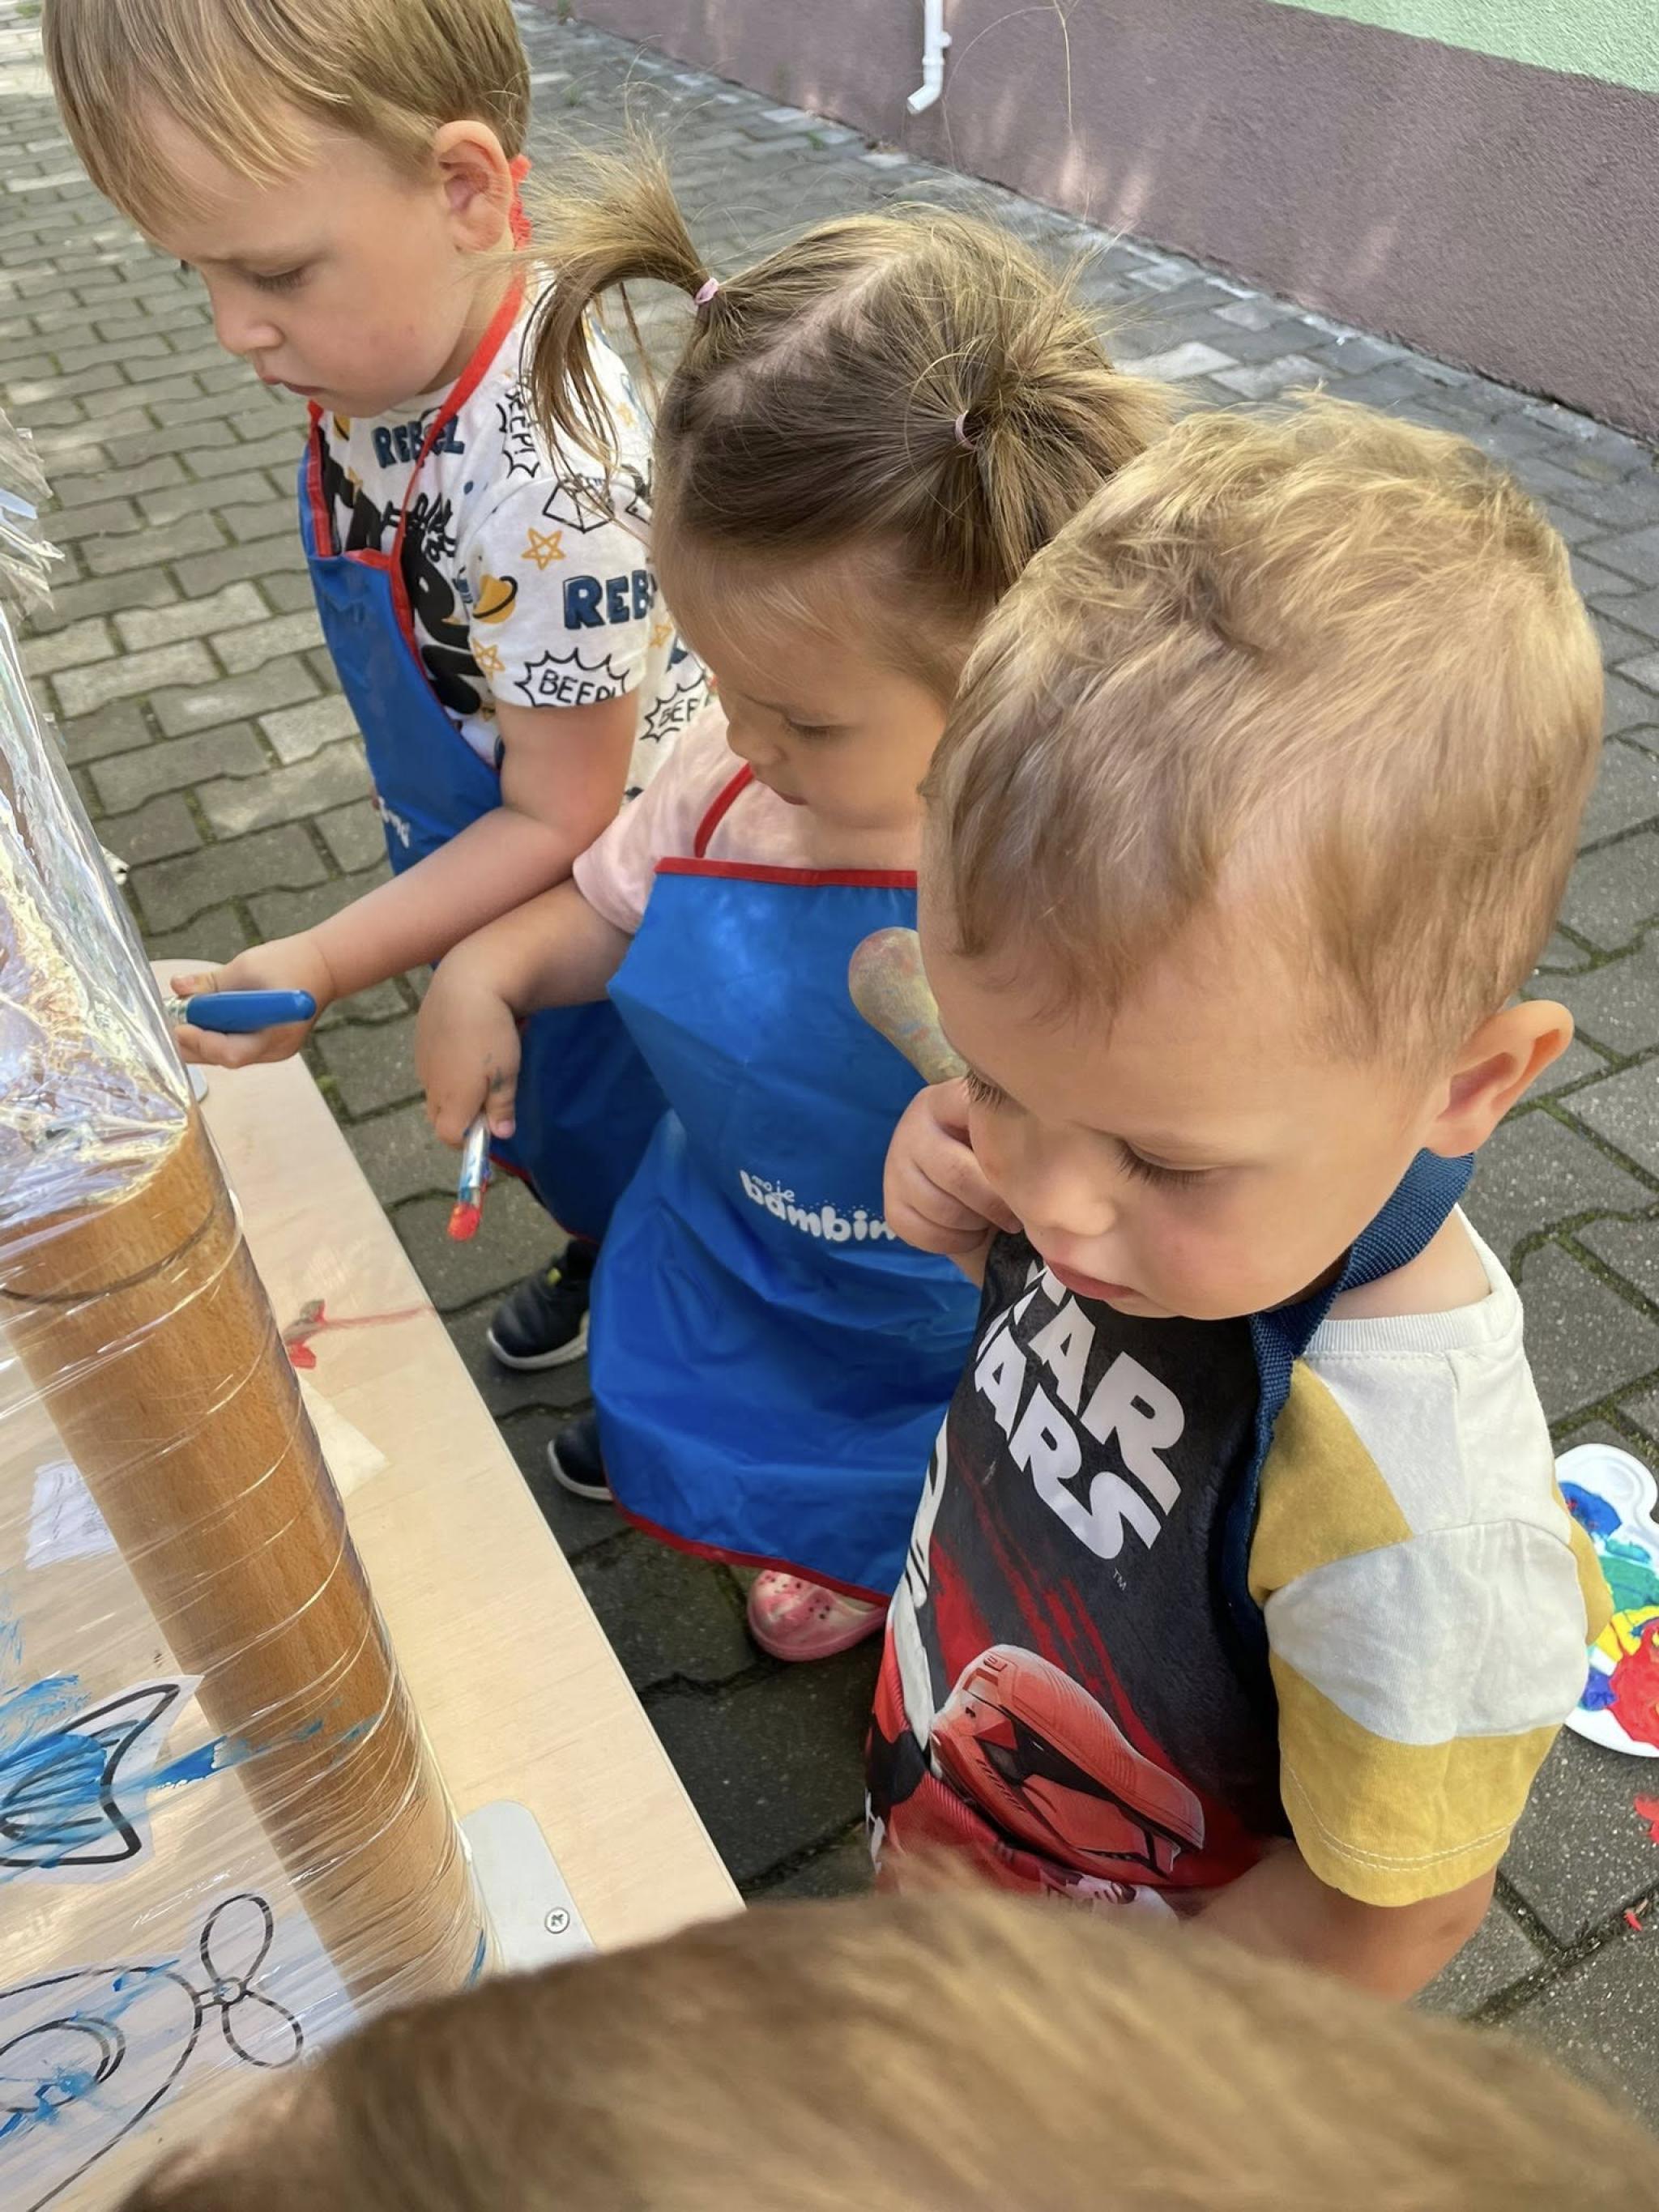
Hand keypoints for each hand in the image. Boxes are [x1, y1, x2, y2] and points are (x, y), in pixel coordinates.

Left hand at [167, 935, 336, 1069]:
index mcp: (275, 1032)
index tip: (178, 1025)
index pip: (230, 1052)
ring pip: (225, 1055)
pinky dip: (214, 1036)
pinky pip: (234, 1046)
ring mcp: (272, 1051)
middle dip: (191, 1045)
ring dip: (199, 1041)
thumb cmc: (289, 963)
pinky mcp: (267, 1046)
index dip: (201, 1042)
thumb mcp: (246, 966)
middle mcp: (274, 1050)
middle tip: (164, 1027)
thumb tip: (177, 988)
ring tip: (175, 1022)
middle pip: (223, 1059)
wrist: (323, 966)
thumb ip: (211, 982)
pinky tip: (197, 1022)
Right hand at [416, 956, 521, 1145]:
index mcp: (452, 1099)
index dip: (469, 1140)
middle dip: (461, 1118)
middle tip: (487, 1099)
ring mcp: (422, 1063)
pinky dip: (448, 1067)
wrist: (466, 983)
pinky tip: (467, 1043)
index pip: (450, 1137)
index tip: (489, 1129)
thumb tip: (501, 1134)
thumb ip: (501, 1107)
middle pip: (440, 1117)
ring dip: (455, 1091)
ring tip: (481, 1064)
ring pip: (436, 1091)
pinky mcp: (420, 1041)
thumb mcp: (507, 1073)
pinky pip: (433, 1067)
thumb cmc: (492, 1032)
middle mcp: (431, 1086)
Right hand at [884, 1079, 1020, 1256]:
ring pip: (940, 1208)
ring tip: (991, 1221)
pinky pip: (924, 1233)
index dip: (1002, 1153)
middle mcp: (914, 1126)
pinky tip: (969, 1233)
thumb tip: (1039, 1168)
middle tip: (1018, 1217)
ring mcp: (896, 1166)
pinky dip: (954, 1242)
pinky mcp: (891, 1204)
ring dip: (974, 1225)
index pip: (971, 1116)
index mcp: (946, 1100)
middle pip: (956, 1173)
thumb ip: (1015, 1138)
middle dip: (993, 1203)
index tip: (1029, 1175)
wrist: (964, 1182)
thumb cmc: (995, 1154)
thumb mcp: (1002, 1134)